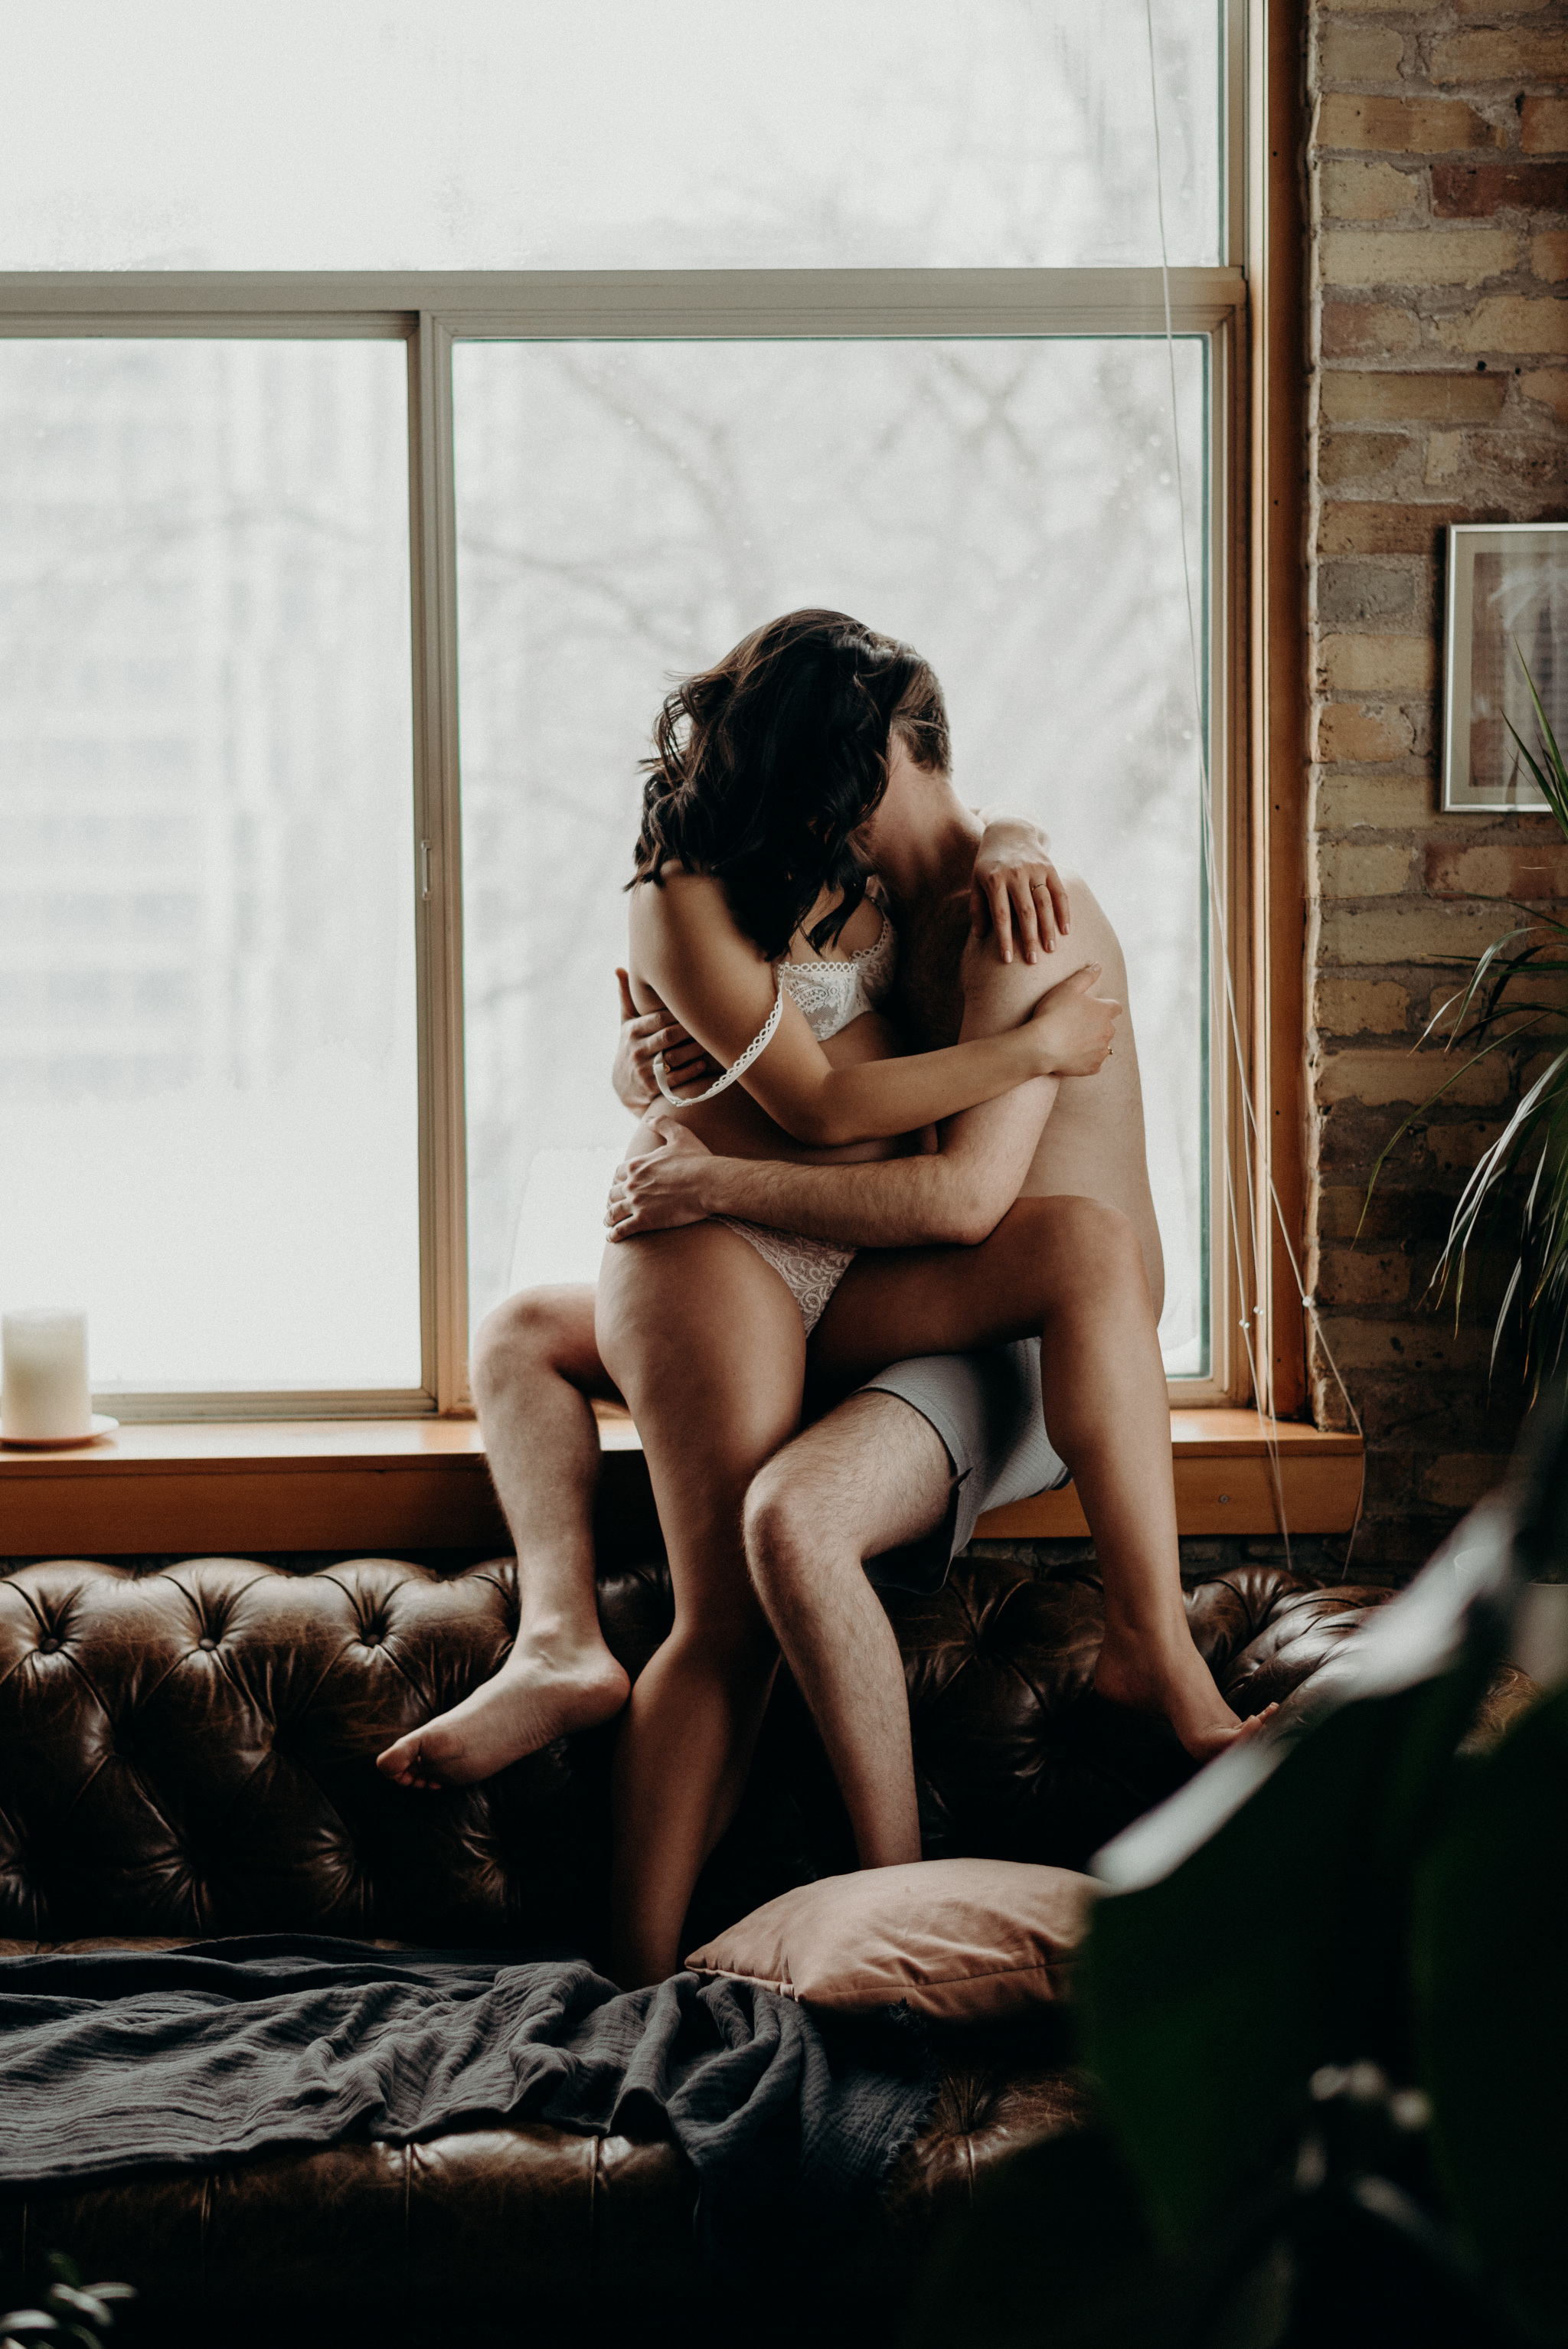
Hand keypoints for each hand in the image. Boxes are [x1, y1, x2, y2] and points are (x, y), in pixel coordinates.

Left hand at [605, 1116, 717, 1239]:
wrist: (708, 1183)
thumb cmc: (697, 1160)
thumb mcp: (680, 1135)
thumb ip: (663, 1124)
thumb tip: (648, 1120)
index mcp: (637, 1165)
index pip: (618, 1174)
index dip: (618, 1181)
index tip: (619, 1186)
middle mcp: (632, 1183)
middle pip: (613, 1194)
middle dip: (611, 1200)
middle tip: (612, 1206)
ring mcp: (636, 1202)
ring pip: (613, 1212)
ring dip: (609, 1218)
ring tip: (609, 1223)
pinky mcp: (644, 1220)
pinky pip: (622, 1229)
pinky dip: (614, 1235)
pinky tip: (612, 1238)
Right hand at [611, 968, 718, 1113]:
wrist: (625, 1087)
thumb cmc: (632, 1047)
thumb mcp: (626, 1024)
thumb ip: (627, 998)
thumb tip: (618, 968)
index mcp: (632, 1031)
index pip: (658, 1018)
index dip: (679, 1012)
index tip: (699, 1005)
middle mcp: (636, 1050)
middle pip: (668, 1036)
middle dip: (691, 1029)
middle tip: (713, 1020)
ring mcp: (644, 1070)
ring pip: (674, 1057)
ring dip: (695, 1049)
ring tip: (713, 1041)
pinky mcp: (653, 1088)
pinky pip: (676, 1078)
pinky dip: (691, 1070)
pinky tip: (704, 1062)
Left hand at [969, 821, 1071, 965]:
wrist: (1009, 830)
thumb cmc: (989, 863)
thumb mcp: (976, 881)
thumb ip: (977, 908)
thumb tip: (979, 937)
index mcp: (994, 880)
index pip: (1001, 916)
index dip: (1004, 940)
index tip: (1007, 960)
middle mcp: (1015, 874)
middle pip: (1025, 913)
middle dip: (1029, 939)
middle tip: (1033, 961)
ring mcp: (1034, 870)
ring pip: (1044, 904)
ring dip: (1049, 928)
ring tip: (1051, 949)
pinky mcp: (1050, 867)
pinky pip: (1059, 892)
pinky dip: (1064, 912)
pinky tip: (1066, 930)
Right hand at [1028, 962, 1121, 1075]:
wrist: (1041, 1046)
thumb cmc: (1053, 1013)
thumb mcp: (1067, 988)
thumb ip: (1085, 975)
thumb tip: (1098, 965)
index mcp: (1105, 1011)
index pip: (1115, 1007)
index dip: (1103, 1007)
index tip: (1090, 1009)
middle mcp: (1108, 1032)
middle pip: (1108, 1027)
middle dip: (1097, 1026)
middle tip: (1075, 1025)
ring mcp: (1101, 1051)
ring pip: (1102, 1046)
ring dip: (1092, 1043)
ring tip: (1072, 1041)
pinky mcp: (1093, 1068)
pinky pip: (1093, 1063)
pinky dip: (1085, 1060)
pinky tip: (1071, 1055)